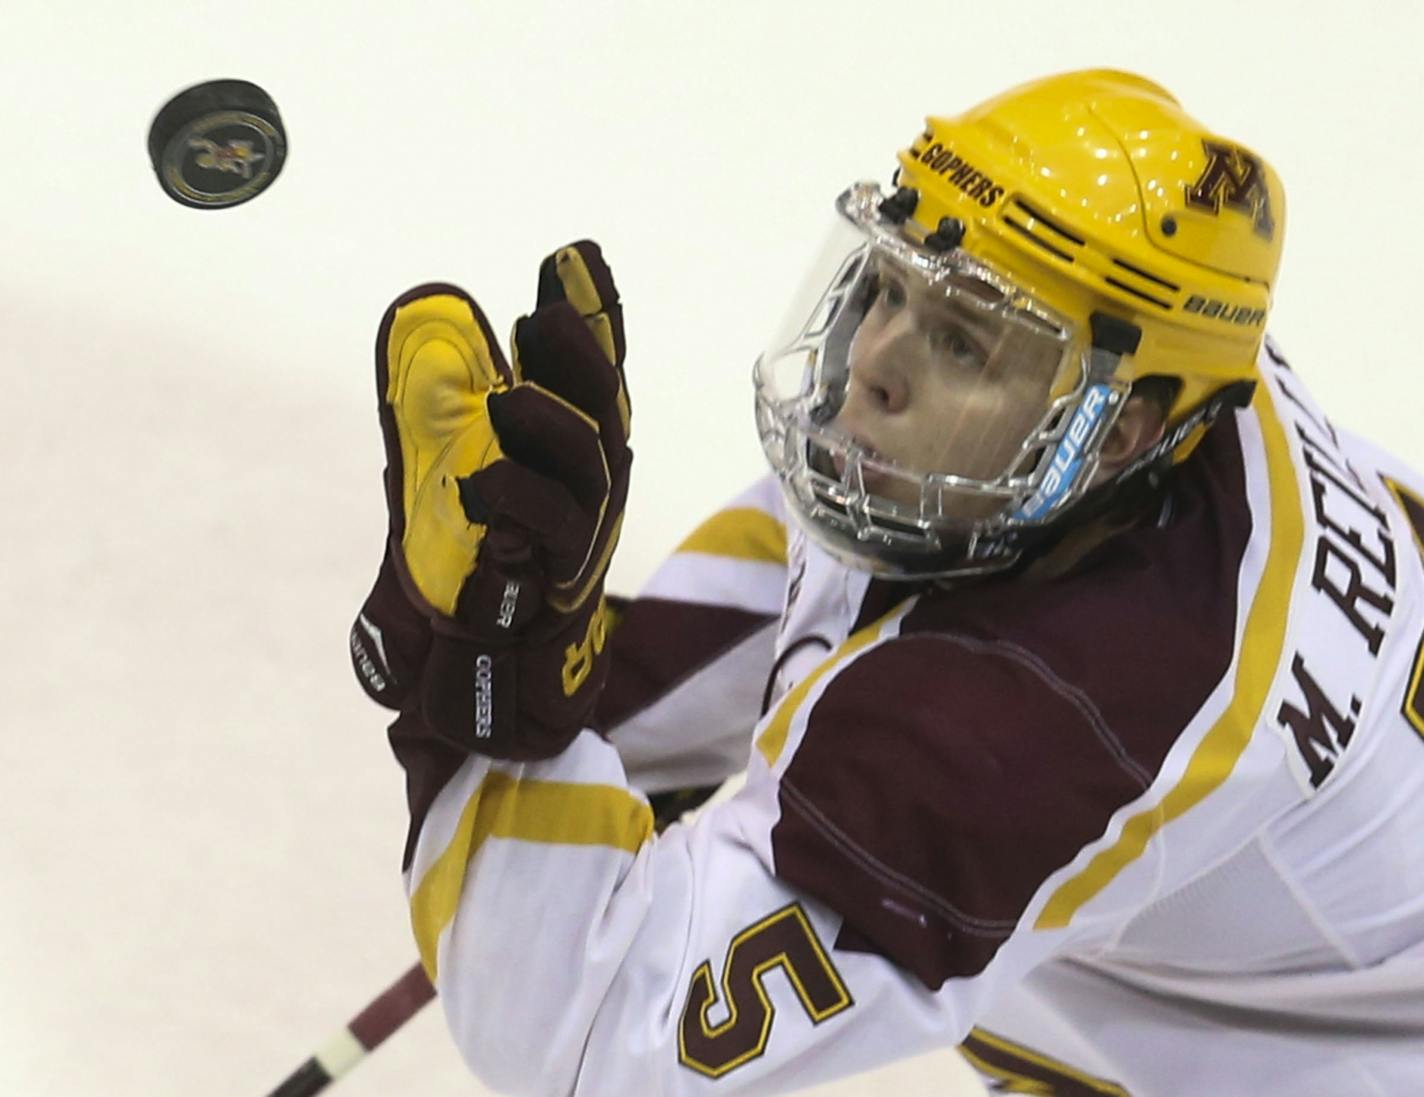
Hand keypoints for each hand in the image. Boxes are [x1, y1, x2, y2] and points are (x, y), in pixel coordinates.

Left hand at [350, 241, 630, 759]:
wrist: (481, 682)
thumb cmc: (467, 577)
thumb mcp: (444, 477)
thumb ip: (438, 411)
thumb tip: (423, 320)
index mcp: (565, 459)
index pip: (589, 377)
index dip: (592, 316)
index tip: (575, 254)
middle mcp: (588, 492)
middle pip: (605, 411)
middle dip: (584, 356)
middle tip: (545, 312)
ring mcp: (581, 539)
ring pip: (591, 467)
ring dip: (550, 424)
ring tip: (504, 398)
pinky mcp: (561, 587)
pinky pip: (551, 534)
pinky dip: (517, 498)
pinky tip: (478, 482)